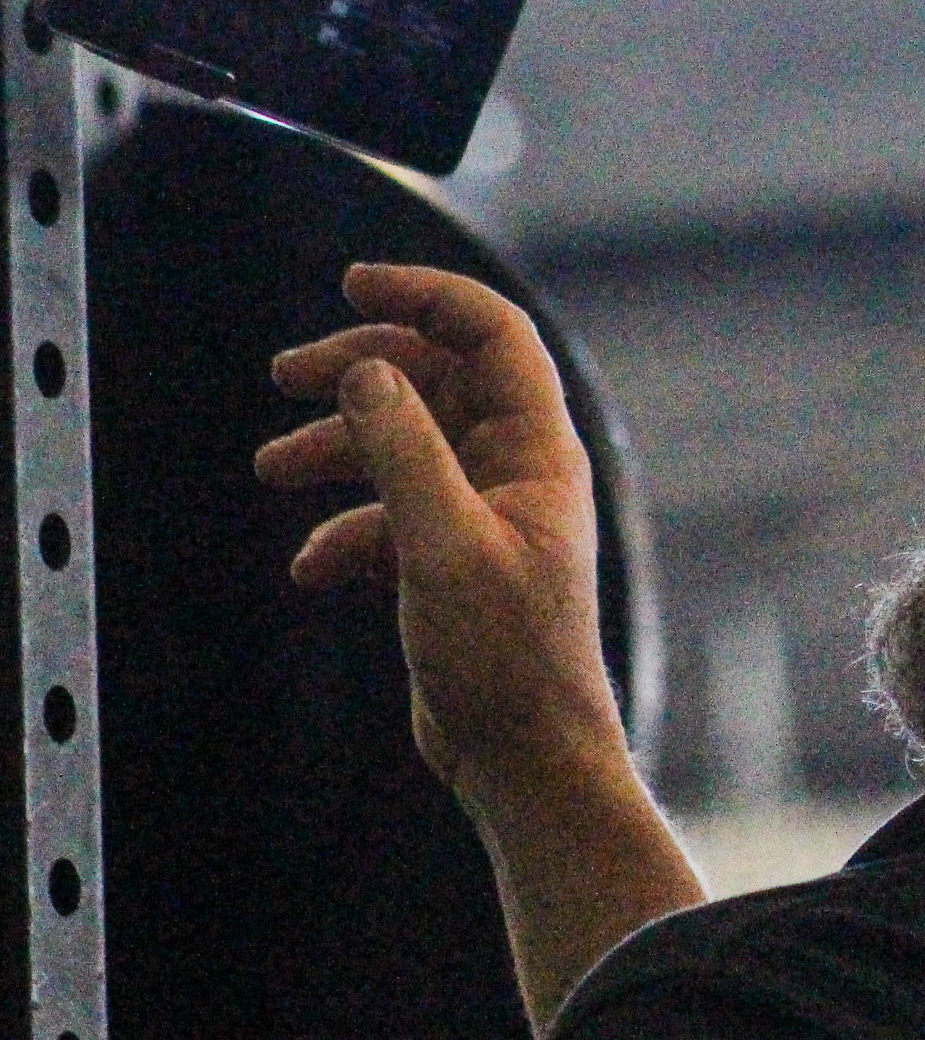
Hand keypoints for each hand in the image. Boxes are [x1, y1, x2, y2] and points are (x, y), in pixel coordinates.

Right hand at [255, 262, 618, 801]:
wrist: (524, 756)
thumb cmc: (506, 659)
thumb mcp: (442, 546)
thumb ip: (403, 454)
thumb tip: (368, 374)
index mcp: (538, 453)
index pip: (492, 337)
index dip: (428, 297)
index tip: (353, 283)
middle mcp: (518, 474)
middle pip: (438, 383)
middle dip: (361, 371)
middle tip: (284, 374)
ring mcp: (487, 518)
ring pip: (406, 450)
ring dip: (339, 450)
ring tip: (271, 467)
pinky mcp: (456, 565)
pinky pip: (393, 519)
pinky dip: (347, 530)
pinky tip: (312, 567)